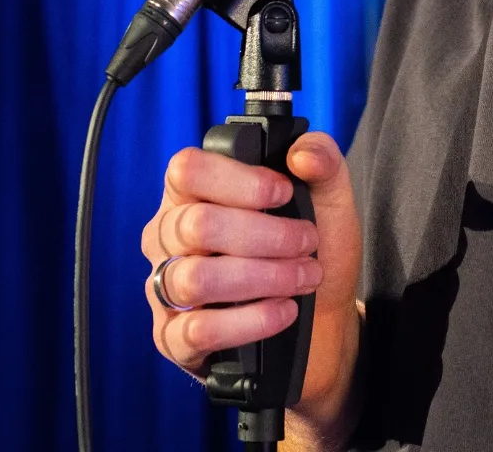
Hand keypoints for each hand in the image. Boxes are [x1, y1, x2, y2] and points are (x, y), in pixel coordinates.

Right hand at [141, 132, 361, 442]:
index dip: (239, 180)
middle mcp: (168, 236)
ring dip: (261, 278)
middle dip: (265, 235)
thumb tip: (301, 154)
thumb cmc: (310, 250)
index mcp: (191, 192)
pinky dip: (249, 321)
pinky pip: (197, 331)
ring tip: (302, 277)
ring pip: (195, 279)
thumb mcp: (328, 198)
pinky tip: (283, 312)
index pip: (187, 170)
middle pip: (197, 225)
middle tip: (306, 242)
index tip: (284, 193)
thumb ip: (321, 159)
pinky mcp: (174, 339)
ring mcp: (165, 288)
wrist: (323, 320)